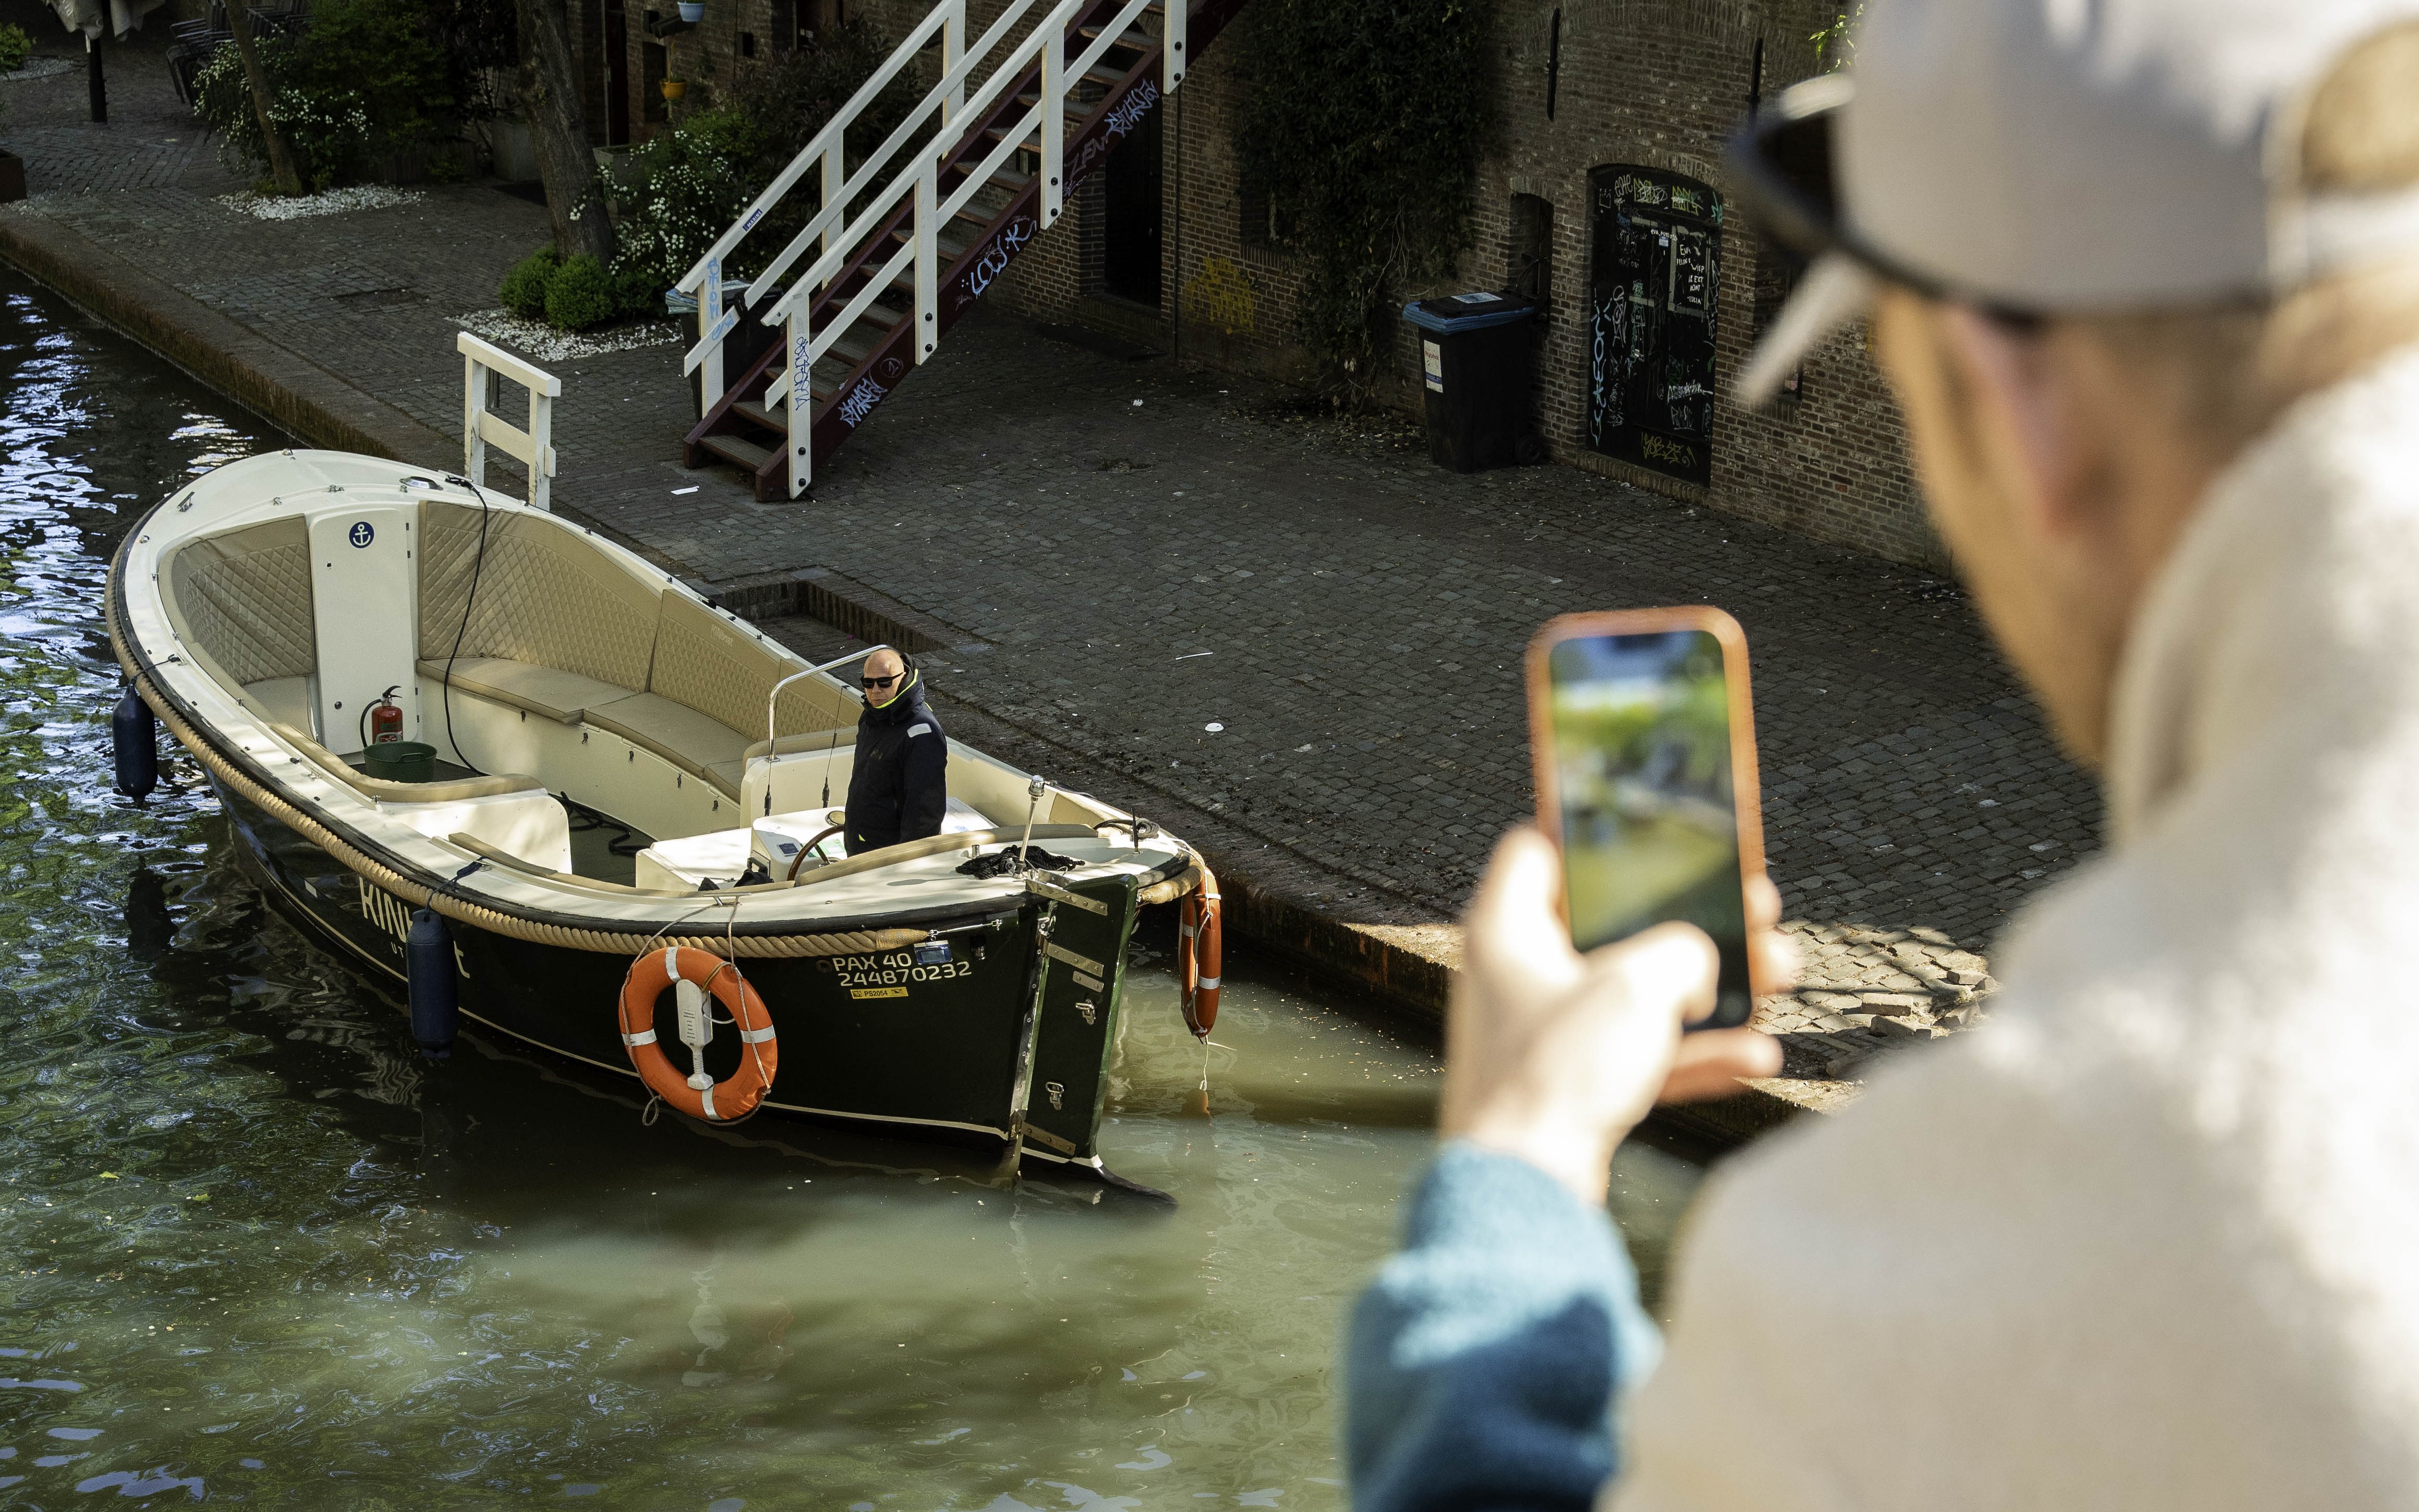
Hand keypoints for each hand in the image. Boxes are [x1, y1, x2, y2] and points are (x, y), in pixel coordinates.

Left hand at [1438, 827, 1794, 1204]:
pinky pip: (1640, 1056)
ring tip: (1782, 976)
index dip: (1592, 834)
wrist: (1528, 1189)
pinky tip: (1756, 1057)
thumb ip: (1681, 952)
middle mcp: (1518, 974)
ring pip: (1638, 993)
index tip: (1651, 833)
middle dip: (1693, 922)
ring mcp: (1545, 1033)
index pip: (1537, 848)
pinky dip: (1694, 1054)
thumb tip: (1695, 965)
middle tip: (1757, 911)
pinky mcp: (1569, 1086)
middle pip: (1614, 926)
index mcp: (1506, 928)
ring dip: (1712, 988)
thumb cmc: (1559, 1073)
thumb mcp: (1637, 985)